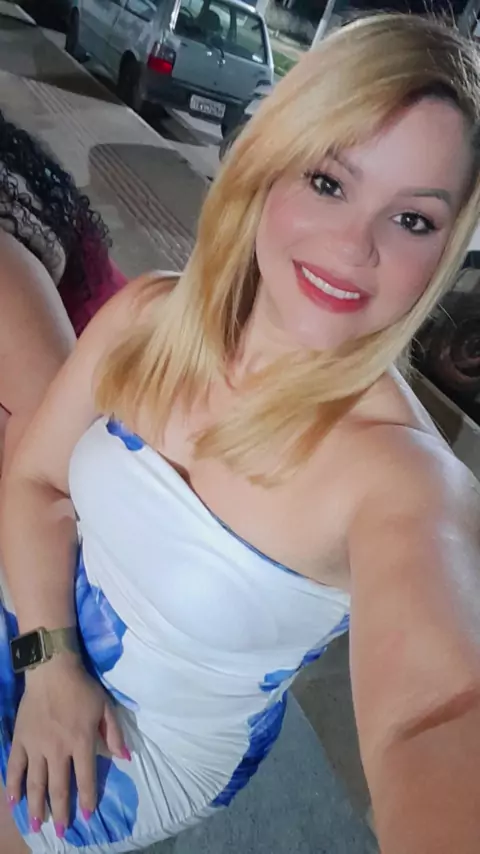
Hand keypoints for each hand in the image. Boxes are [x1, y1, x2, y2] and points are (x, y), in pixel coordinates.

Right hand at [6, 654, 127, 835]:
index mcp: (81, 741)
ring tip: (36, 825)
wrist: (52, 670)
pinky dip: (13, 785)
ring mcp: (36, 746)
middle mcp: (58, 749)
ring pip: (36, 783)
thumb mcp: (105, 707)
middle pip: (59, 787)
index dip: (88, 799)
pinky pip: (15, 767)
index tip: (87, 816)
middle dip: (61, 811)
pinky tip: (13, 801)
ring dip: (37, 806)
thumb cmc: (82, 688)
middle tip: (61, 830)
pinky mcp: (20, 740)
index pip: (85, 778)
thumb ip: (115, 734)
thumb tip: (124, 758)